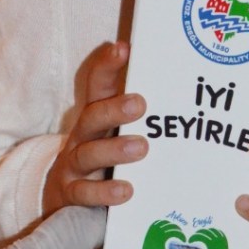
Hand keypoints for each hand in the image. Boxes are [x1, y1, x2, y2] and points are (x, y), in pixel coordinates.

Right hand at [42, 41, 145, 213]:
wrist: (63, 200)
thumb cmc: (104, 161)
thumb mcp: (117, 134)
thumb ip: (142, 118)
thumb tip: (185, 95)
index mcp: (95, 119)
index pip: (98, 87)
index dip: (107, 67)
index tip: (122, 48)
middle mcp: (82, 138)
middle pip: (92, 117)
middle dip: (114, 109)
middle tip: (140, 103)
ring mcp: (73, 166)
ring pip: (89, 154)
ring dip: (114, 149)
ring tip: (141, 146)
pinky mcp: (72, 195)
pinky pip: (85, 193)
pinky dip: (105, 192)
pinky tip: (126, 190)